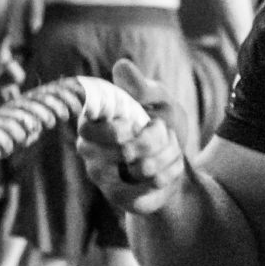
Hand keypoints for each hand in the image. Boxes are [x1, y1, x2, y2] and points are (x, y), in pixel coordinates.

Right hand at [73, 59, 185, 215]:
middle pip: (125, 148)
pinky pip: (153, 185)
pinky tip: (169, 169)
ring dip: (168, 154)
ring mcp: (101, 177)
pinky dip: (171, 172)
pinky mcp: (119, 198)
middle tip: (162, 133)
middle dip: (156, 138)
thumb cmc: (161, 125)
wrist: (176, 162)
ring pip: (144, 167)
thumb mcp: (160, 100)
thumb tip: (121, 67)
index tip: (136, 123)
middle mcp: (88, 150)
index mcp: (90, 121)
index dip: (122, 128)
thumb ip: (143, 87)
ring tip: (169, 150)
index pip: (92, 128)